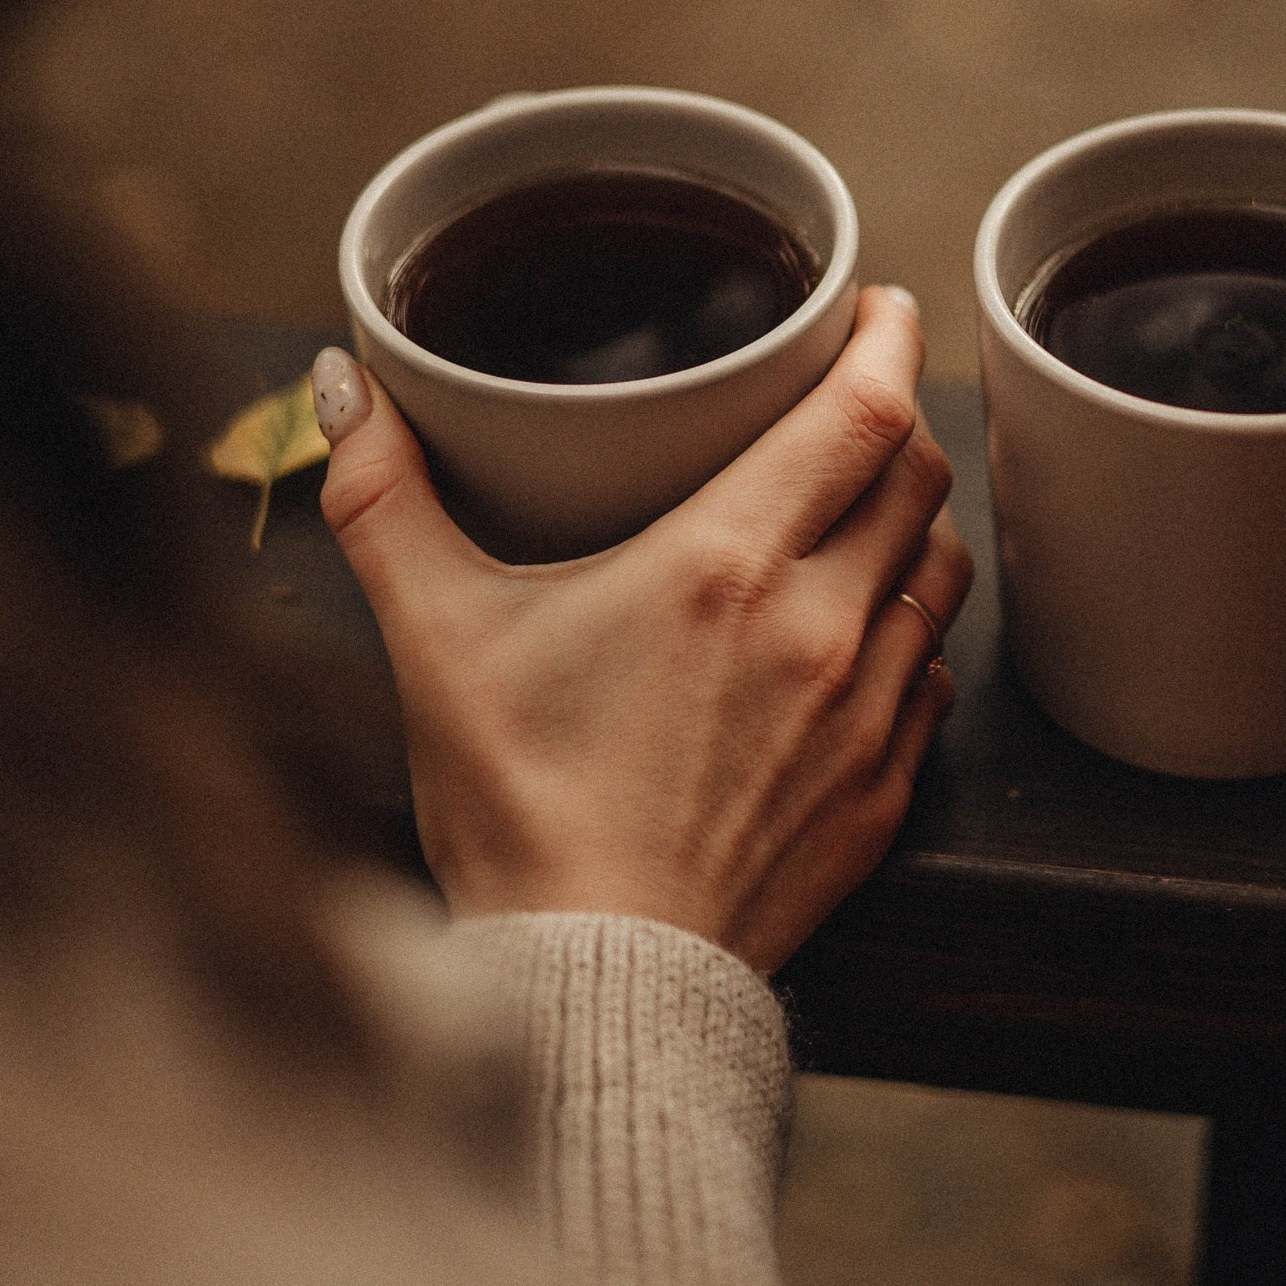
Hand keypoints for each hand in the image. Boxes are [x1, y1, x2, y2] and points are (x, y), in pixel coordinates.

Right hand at [314, 288, 971, 972]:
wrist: (593, 977)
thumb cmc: (518, 807)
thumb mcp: (435, 638)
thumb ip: (384, 500)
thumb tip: (344, 389)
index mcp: (728, 565)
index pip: (865, 409)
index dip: (889, 339)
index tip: (877, 308)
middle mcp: (822, 625)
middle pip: (919, 472)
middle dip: (898, 415)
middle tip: (852, 397)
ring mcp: (867, 713)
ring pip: (941, 570)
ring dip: (912, 522)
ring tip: (858, 507)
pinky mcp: (884, 791)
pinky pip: (931, 674)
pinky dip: (907, 630)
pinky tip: (853, 633)